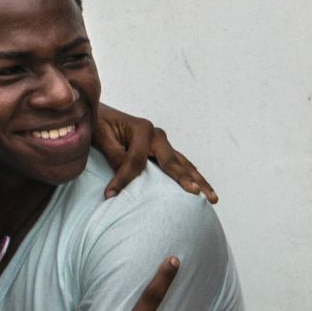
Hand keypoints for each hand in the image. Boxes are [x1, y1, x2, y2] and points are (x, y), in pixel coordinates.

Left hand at [94, 104, 217, 202]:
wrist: (99, 112)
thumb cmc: (98, 123)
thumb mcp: (100, 135)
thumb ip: (113, 152)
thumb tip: (125, 171)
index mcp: (143, 129)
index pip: (137, 160)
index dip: (124, 179)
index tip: (110, 195)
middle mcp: (157, 134)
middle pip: (173, 163)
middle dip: (184, 180)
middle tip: (196, 195)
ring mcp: (163, 141)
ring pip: (184, 165)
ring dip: (199, 181)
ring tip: (213, 199)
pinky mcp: (163, 148)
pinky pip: (180, 164)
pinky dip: (192, 176)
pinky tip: (202, 189)